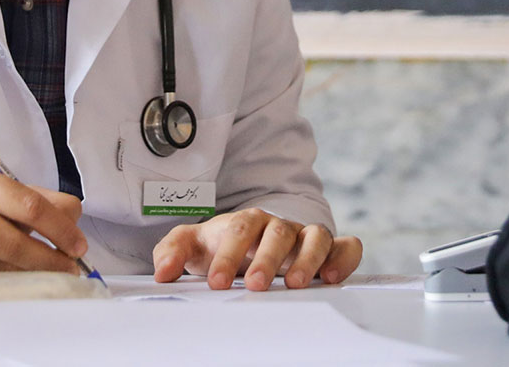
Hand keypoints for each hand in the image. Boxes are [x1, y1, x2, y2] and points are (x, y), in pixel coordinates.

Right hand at [0, 167, 87, 273]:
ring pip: (1, 268)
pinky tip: (21, 281)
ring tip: (50, 274)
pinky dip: (10, 284)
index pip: (29, 206)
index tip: (78, 245)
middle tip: (70, 268)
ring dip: (32, 275)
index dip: (59, 229)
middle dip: (49, 259)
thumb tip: (73, 221)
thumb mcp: (3, 192)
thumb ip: (41, 201)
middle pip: (15, 243)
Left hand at [151, 209, 362, 290]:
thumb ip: (172, 252)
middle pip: (277, 233)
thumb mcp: (194, 247)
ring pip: (316, 236)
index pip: (238, 231)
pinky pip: (347, 246)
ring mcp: (306, 237)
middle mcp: (279, 226)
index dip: (228, 255)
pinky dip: (344, 257)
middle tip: (254, 285)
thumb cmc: (223, 247)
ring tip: (294, 284)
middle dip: (267, 259)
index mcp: (246, 222)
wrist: (252, 244)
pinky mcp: (330, 250)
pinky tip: (332, 277)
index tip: (216, 282)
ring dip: (307, 258)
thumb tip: (162, 272)